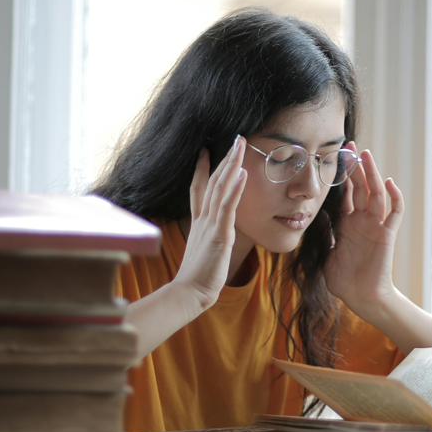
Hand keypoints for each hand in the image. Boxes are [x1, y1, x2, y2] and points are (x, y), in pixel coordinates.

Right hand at [173, 136, 247, 309]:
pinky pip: (227, 207)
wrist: (189, 292)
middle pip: (213, 181)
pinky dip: (235, 189)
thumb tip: (213, 235)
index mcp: (199, 222)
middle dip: (224, 158)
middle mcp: (203, 218)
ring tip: (240, 145)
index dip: (203, 168)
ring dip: (231, 164)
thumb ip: (207, 238)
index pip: (199, 188)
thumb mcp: (203, 250)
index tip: (205, 150)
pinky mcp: (219, 235)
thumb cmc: (198, 277)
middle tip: (235, 138)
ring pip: (220, 188)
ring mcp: (210, 224)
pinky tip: (242, 173)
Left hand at [324, 144, 404, 317]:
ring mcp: (376, 226)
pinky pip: (395, 213)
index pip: (344, 192)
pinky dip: (395, 197)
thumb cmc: (343, 279)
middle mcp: (362, 220)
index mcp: (346, 222)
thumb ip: (321, 232)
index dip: (341, 175)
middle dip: (356, 166)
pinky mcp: (387, 235)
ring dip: (372, 174)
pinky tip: (389, 183)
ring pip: (376, 194)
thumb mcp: (325, 251)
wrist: (360, 298)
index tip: (333, 156)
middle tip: (350, 145)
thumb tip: (311, 213)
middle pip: (361, 187)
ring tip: (366, 155)